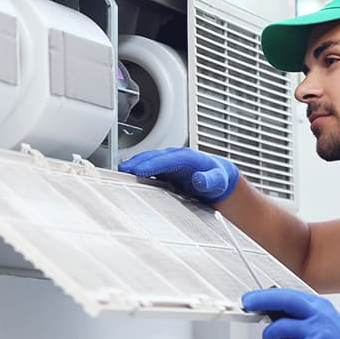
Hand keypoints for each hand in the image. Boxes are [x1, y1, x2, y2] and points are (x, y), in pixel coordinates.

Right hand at [118, 147, 239, 203]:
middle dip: (138, 162)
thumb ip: (210, 180)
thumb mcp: (218, 181)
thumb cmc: (218, 179)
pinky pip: (149, 167)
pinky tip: (128, 177)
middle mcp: (177, 157)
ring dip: (135, 164)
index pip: (168, 159)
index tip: (139, 170)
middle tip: (123, 170)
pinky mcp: (164, 169)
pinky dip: (138, 169)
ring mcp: (169, 162)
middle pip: (155, 157)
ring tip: (121, 172)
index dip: (153, 164)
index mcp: (189, 158)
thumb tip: (199, 180)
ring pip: (149, 160)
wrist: (218, 179)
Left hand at [242, 288, 339, 338]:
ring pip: (281, 326)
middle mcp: (318, 315)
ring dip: (269, 336)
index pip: (288, 294)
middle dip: (261, 301)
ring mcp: (316, 332)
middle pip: (284, 300)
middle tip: (248, 305)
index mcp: (319, 306)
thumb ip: (303, 317)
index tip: (252, 297)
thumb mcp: (325, 323)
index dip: (266, 294)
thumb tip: (274, 314)